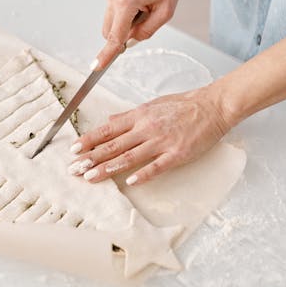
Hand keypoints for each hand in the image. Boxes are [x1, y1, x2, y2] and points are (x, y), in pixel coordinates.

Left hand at [68, 87, 231, 185]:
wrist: (212, 106)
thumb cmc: (183, 105)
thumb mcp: (152, 104)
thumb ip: (129, 115)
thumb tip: (110, 119)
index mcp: (139, 116)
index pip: (108, 129)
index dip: (89, 140)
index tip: (73, 149)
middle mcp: (146, 128)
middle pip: (113, 146)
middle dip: (90, 158)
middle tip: (74, 169)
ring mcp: (161, 142)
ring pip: (129, 157)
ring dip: (107, 168)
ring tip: (90, 177)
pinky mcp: (177, 154)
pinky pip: (157, 166)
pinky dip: (143, 174)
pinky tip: (130, 182)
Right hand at [93, 0, 188, 69]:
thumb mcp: (166, 11)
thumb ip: (147, 31)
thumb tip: (132, 41)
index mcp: (127, 2)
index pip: (115, 37)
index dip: (106, 54)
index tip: (97, 66)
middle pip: (110, 32)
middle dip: (124, 35)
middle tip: (146, 21)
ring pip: (112, 23)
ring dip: (126, 23)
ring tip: (146, 6)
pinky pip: (114, 13)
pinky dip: (126, 15)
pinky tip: (141, 2)